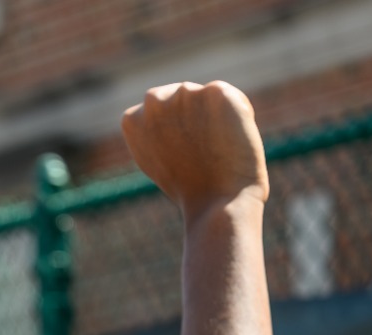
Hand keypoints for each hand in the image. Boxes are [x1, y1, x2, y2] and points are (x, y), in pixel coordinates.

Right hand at [121, 81, 267, 213]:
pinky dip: (240, 118)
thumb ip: (156, 134)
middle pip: (182, 99)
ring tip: (219, 150)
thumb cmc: (190, 193)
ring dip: (216, 118)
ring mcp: (185, 93)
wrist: (215, 204)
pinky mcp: (216, 92)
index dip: (175, 134)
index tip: (184, 157)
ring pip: (208, 98)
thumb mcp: (156, 160)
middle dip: (195, 120)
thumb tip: (173, 118)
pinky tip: (234, 143)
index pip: (158, 112)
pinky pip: (234, 99)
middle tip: (204, 155)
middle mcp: (154, 100)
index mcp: (132, 119)